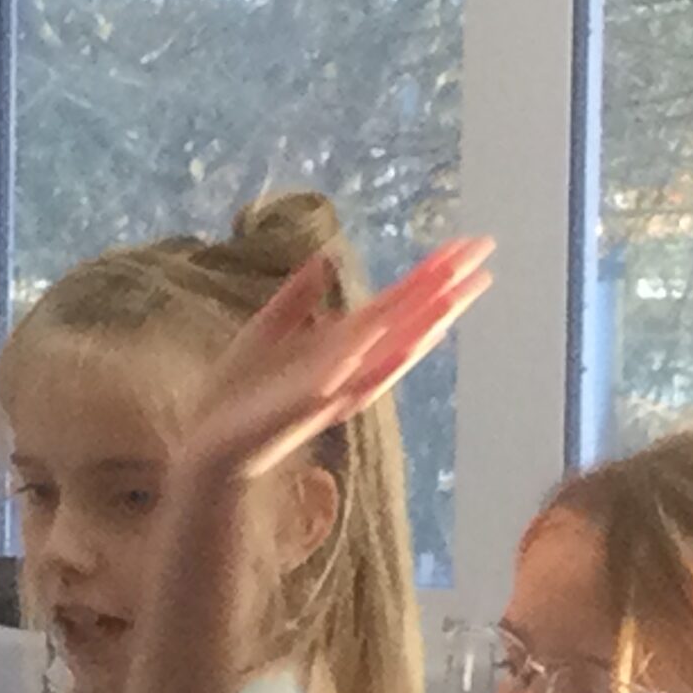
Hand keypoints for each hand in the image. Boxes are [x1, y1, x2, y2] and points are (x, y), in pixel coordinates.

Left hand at [179, 236, 493, 483]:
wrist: (209, 446)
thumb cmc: (235, 397)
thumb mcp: (264, 333)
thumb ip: (295, 301)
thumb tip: (322, 260)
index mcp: (340, 347)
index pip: (396, 306)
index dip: (430, 277)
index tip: (467, 247)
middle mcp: (348, 369)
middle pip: (406, 326)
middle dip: (443, 296)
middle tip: (483, 262)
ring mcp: (332, 390)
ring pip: (387, 356)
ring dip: (420, 329)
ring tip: (452, 300)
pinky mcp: (306, 409)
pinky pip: (342, 384)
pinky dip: (365, 363)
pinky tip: (386, 339)